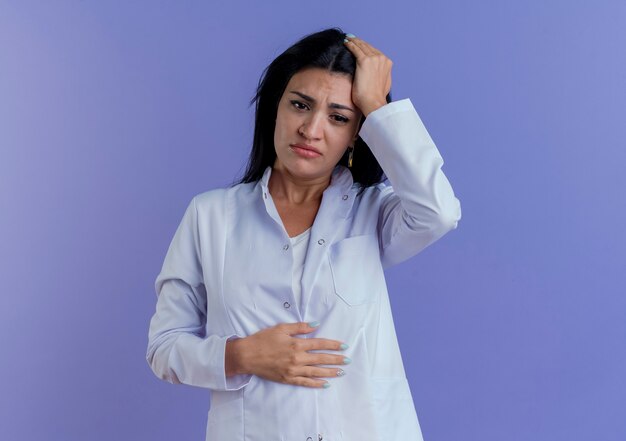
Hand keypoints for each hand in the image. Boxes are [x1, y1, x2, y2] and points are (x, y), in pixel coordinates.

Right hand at [226, 322, 348, 387]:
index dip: (333, 345)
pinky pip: (305, 382)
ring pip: (316, 372)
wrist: (247, 356)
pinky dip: (316, 383)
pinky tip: (325, 383)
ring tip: (341, 372)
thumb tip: (316, 325)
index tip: (344, 345)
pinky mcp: (287, 379)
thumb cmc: (263, 339)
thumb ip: (300, 327)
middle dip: (336, 359)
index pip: (320, 344)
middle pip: (321, 359)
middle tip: (348, 360)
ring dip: (330, 372)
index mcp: (296, 344)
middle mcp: (297, 358)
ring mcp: (293, 370)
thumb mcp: (281, 328)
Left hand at [343, 34, 392, 116]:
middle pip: (368, 46)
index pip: (375, 52)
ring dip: (354, 41)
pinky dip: (350, 44)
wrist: (373, 103)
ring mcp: (374, 59)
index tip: (360, 45)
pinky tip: (345, 42)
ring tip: (348, 39)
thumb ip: (381, 75)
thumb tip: (376, 74)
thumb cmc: (376, 98)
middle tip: (352, 38)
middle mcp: (382, 58)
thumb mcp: (383, 84)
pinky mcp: (364, 61)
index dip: (366, 48)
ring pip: (362, 46)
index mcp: (387, 63)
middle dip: (360, 42)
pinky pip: (355, 49)